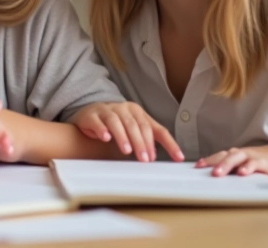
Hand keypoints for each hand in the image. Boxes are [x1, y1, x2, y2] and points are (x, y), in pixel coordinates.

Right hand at [70, 102, 184, 161]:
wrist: (89, 114)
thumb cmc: (115, 125)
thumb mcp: (133, 130)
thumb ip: (145, 141)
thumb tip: (154, 158)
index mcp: (138, 113)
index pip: (156, 129)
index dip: (169, 143)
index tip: (178, 157)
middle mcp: (124, 109)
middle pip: (136, 125)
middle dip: (142, 143)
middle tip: (145, 159)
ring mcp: (107, 110)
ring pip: (117, 122)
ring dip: (123, 137)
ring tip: (127, 151)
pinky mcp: (92, 115)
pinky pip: (98, 122)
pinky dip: (102, 130)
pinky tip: (106, 138)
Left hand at [196, 145, 267, 176]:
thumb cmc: (252, 161)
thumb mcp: (238, 164)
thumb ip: (227, 169)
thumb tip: (211, 178)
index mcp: (230, 155)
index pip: (215, 157)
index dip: (205, 161)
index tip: (194, 167)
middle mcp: (237, 153)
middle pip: (222, 157)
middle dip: (211, 163)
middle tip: (201, 169)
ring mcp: (248, 156)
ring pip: (235, 159)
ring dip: (225, 165)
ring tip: (217, 173)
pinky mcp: (260, 161)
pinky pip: (252, 164)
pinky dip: (247, 168)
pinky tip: (241, 173)